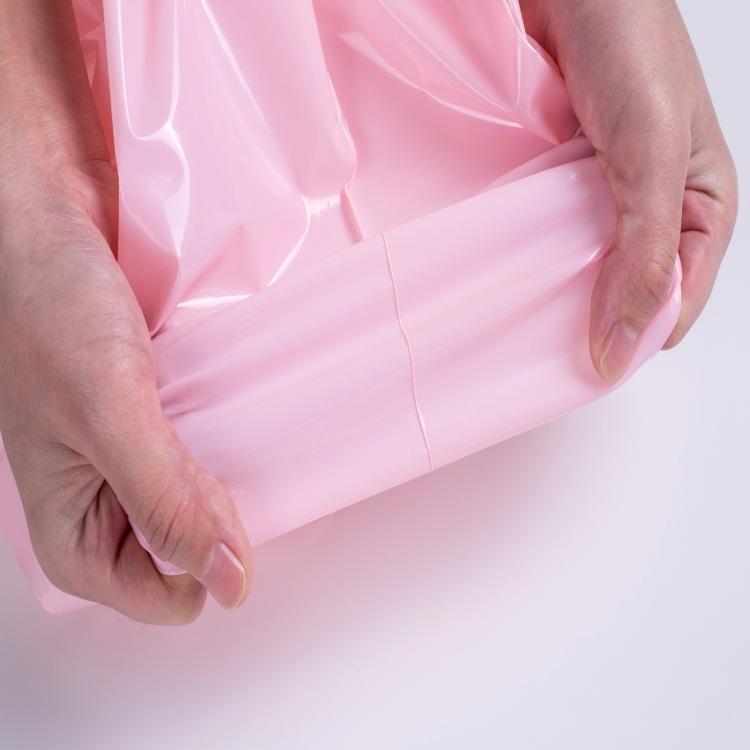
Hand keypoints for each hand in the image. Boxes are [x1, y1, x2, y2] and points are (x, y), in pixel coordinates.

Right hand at [0, 164, 251, 623]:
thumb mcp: (108, 411)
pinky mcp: (151, 410)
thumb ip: (165, 499)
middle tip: (249, 477)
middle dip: (219, 524)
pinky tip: (243, 417)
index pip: (151, 594)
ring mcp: (128, 451)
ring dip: (228, 480)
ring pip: (195, 497)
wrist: (42, 217)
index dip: (199, 574)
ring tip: (249, 444)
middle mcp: (99, 494)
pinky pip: (200, 446)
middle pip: (180, 547)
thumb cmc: (45, 306)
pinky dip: (225, 439)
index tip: (237, 527)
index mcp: (69, 522)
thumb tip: (227, 582)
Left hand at [520, 0, 737, 380]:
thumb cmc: (632, 49)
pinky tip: (510, 265)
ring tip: (519, 306)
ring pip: (585, 270)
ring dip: (556, 288)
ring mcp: (606, 200)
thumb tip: (626, 344)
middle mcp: (655, 212)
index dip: (635, 335)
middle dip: (592, 317)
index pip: (675, 304)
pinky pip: (550, 237)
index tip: (587, 358)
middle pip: (627, 294)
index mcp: (702, 211)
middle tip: (544, 339)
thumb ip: (643, 252)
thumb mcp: (652, 158)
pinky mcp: (565, 184)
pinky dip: (531, 254)